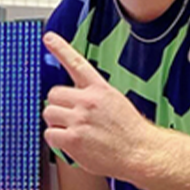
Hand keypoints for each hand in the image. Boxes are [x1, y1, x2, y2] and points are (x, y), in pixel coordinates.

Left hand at [43, 33, 156, 179]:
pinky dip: (57, 140)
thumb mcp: (116, 102)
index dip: (60, 48)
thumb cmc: (130, 132)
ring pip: (48, 113)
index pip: (77, 63)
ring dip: (56, 123)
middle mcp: (88, 101)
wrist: (141, 153)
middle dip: (58, 106)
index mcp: (100, 89)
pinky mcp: (73, 139)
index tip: (48, 37)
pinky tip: (72, 143)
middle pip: (53, 94)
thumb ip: (94, 96)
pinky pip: (50, 134)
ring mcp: (79, 119)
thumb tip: (73, 97)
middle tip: (71, 118)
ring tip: (73, 131)